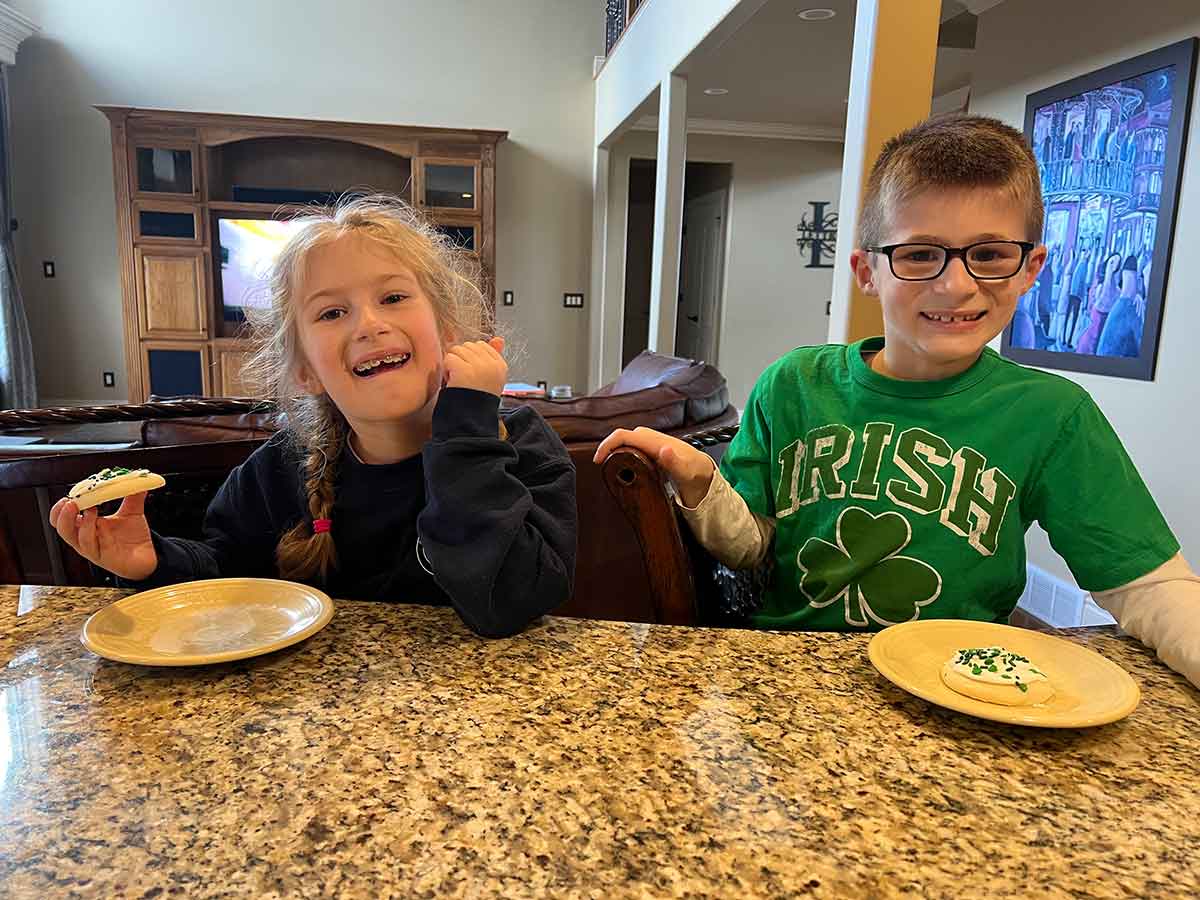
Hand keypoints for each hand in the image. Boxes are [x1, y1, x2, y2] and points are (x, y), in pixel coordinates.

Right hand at [48, 493, 157, 580]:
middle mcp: (86, 537)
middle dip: (61, 514)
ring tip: (89, 509)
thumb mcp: (132, 512)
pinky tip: (100, 524)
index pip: (63, 516)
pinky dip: (93, 533)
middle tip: (70, 502)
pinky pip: (91, 547)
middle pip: (61, 527)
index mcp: (87, 526)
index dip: (62, 506)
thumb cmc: (133, 537)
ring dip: (79, 522)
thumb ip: (133, 495)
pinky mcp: (102, 558)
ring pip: (73, 538)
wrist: (148, 556)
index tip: (72, 493)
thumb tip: (136, 478)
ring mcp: (93, 549)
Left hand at [444, 337, 507, 395]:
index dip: (471, 358)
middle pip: (468, 346)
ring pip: (457, 350)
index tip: (472, 375)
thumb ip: (494, 356)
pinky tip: (452, 382)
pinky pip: (449, 358)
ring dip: (453, 364)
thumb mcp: (491, 378)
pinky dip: (446, 370)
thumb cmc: (477, 400)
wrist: (470, 421)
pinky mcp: (464, 370)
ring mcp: (479, 367)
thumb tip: (499, 338)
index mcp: (501, 366)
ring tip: (457, 381)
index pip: (482, 346)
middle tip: (463, 379)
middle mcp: (492, 364)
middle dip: (461, 360)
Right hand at [593, 426, 714, 507]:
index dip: (608, 444)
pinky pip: (634, 447)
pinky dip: (623, 453)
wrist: (704, 474)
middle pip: (624, 436)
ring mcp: (653, 444)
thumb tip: (664, 449)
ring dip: (616, 450)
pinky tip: (623, 464)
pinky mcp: (653, 450)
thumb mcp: (687, 471)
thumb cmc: (696, 473)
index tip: (599, 458)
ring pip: (628, 441)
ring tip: (609, 465)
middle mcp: (653, 440)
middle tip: (601, 465)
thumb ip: (675, 461)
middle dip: (609, 447)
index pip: (625, 435)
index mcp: (656, 442)